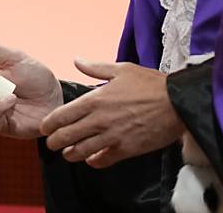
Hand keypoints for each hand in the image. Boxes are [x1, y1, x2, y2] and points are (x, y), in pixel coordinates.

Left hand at [40, 59, 184, 167]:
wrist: (178, 103)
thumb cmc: (150, 84)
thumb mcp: (121, 69)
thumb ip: (95, 67)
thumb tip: (76, 60)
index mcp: (95, 100)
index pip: (62, 116)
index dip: (49, 124)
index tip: (45, 127)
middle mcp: (99, 120)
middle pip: (67, 136)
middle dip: (55, 141)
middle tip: (52, 143)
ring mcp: (112, 137)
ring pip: (81, 151)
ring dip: (71, 154)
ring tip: (68, 153)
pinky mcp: (126, 150)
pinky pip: (102, 161)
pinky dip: (93, 161)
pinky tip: (91, 159)